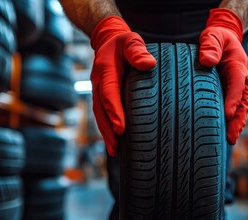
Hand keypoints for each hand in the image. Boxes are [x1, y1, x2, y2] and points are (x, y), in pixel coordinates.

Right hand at [90, 16, 155, 155]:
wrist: (109, 41)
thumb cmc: (124, 43)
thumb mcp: (131, 41)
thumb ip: (138, 51)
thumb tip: (148, 64)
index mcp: (105, 70)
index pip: (109, 94)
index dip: (114, 112)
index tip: (121, 129)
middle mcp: (99, 83)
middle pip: (100, 110)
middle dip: (107, 130)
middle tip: (115, 148)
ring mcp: (98, 90)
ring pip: (99, 115)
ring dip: (105, 133)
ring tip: (113, 151)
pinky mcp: (102, 96)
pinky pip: (102, 114)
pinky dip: (106, 128)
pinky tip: (114, 142)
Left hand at [199, 8, 247, 144]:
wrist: (224, 38)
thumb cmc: (217, 37)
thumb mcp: (212, 35)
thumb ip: (210, 46)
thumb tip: (207, 61)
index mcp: (237, 66)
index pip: (238, 84)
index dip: (234, 99)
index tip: (228, 114)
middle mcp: (241, 79)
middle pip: (243, 102)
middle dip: (238, 120)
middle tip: (231, 137)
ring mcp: (238, 86)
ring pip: (241, 108)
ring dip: (236, 124)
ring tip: (230, 140)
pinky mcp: (231, 91)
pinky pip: (233, 107)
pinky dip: (231, 120)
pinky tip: (224, 133)